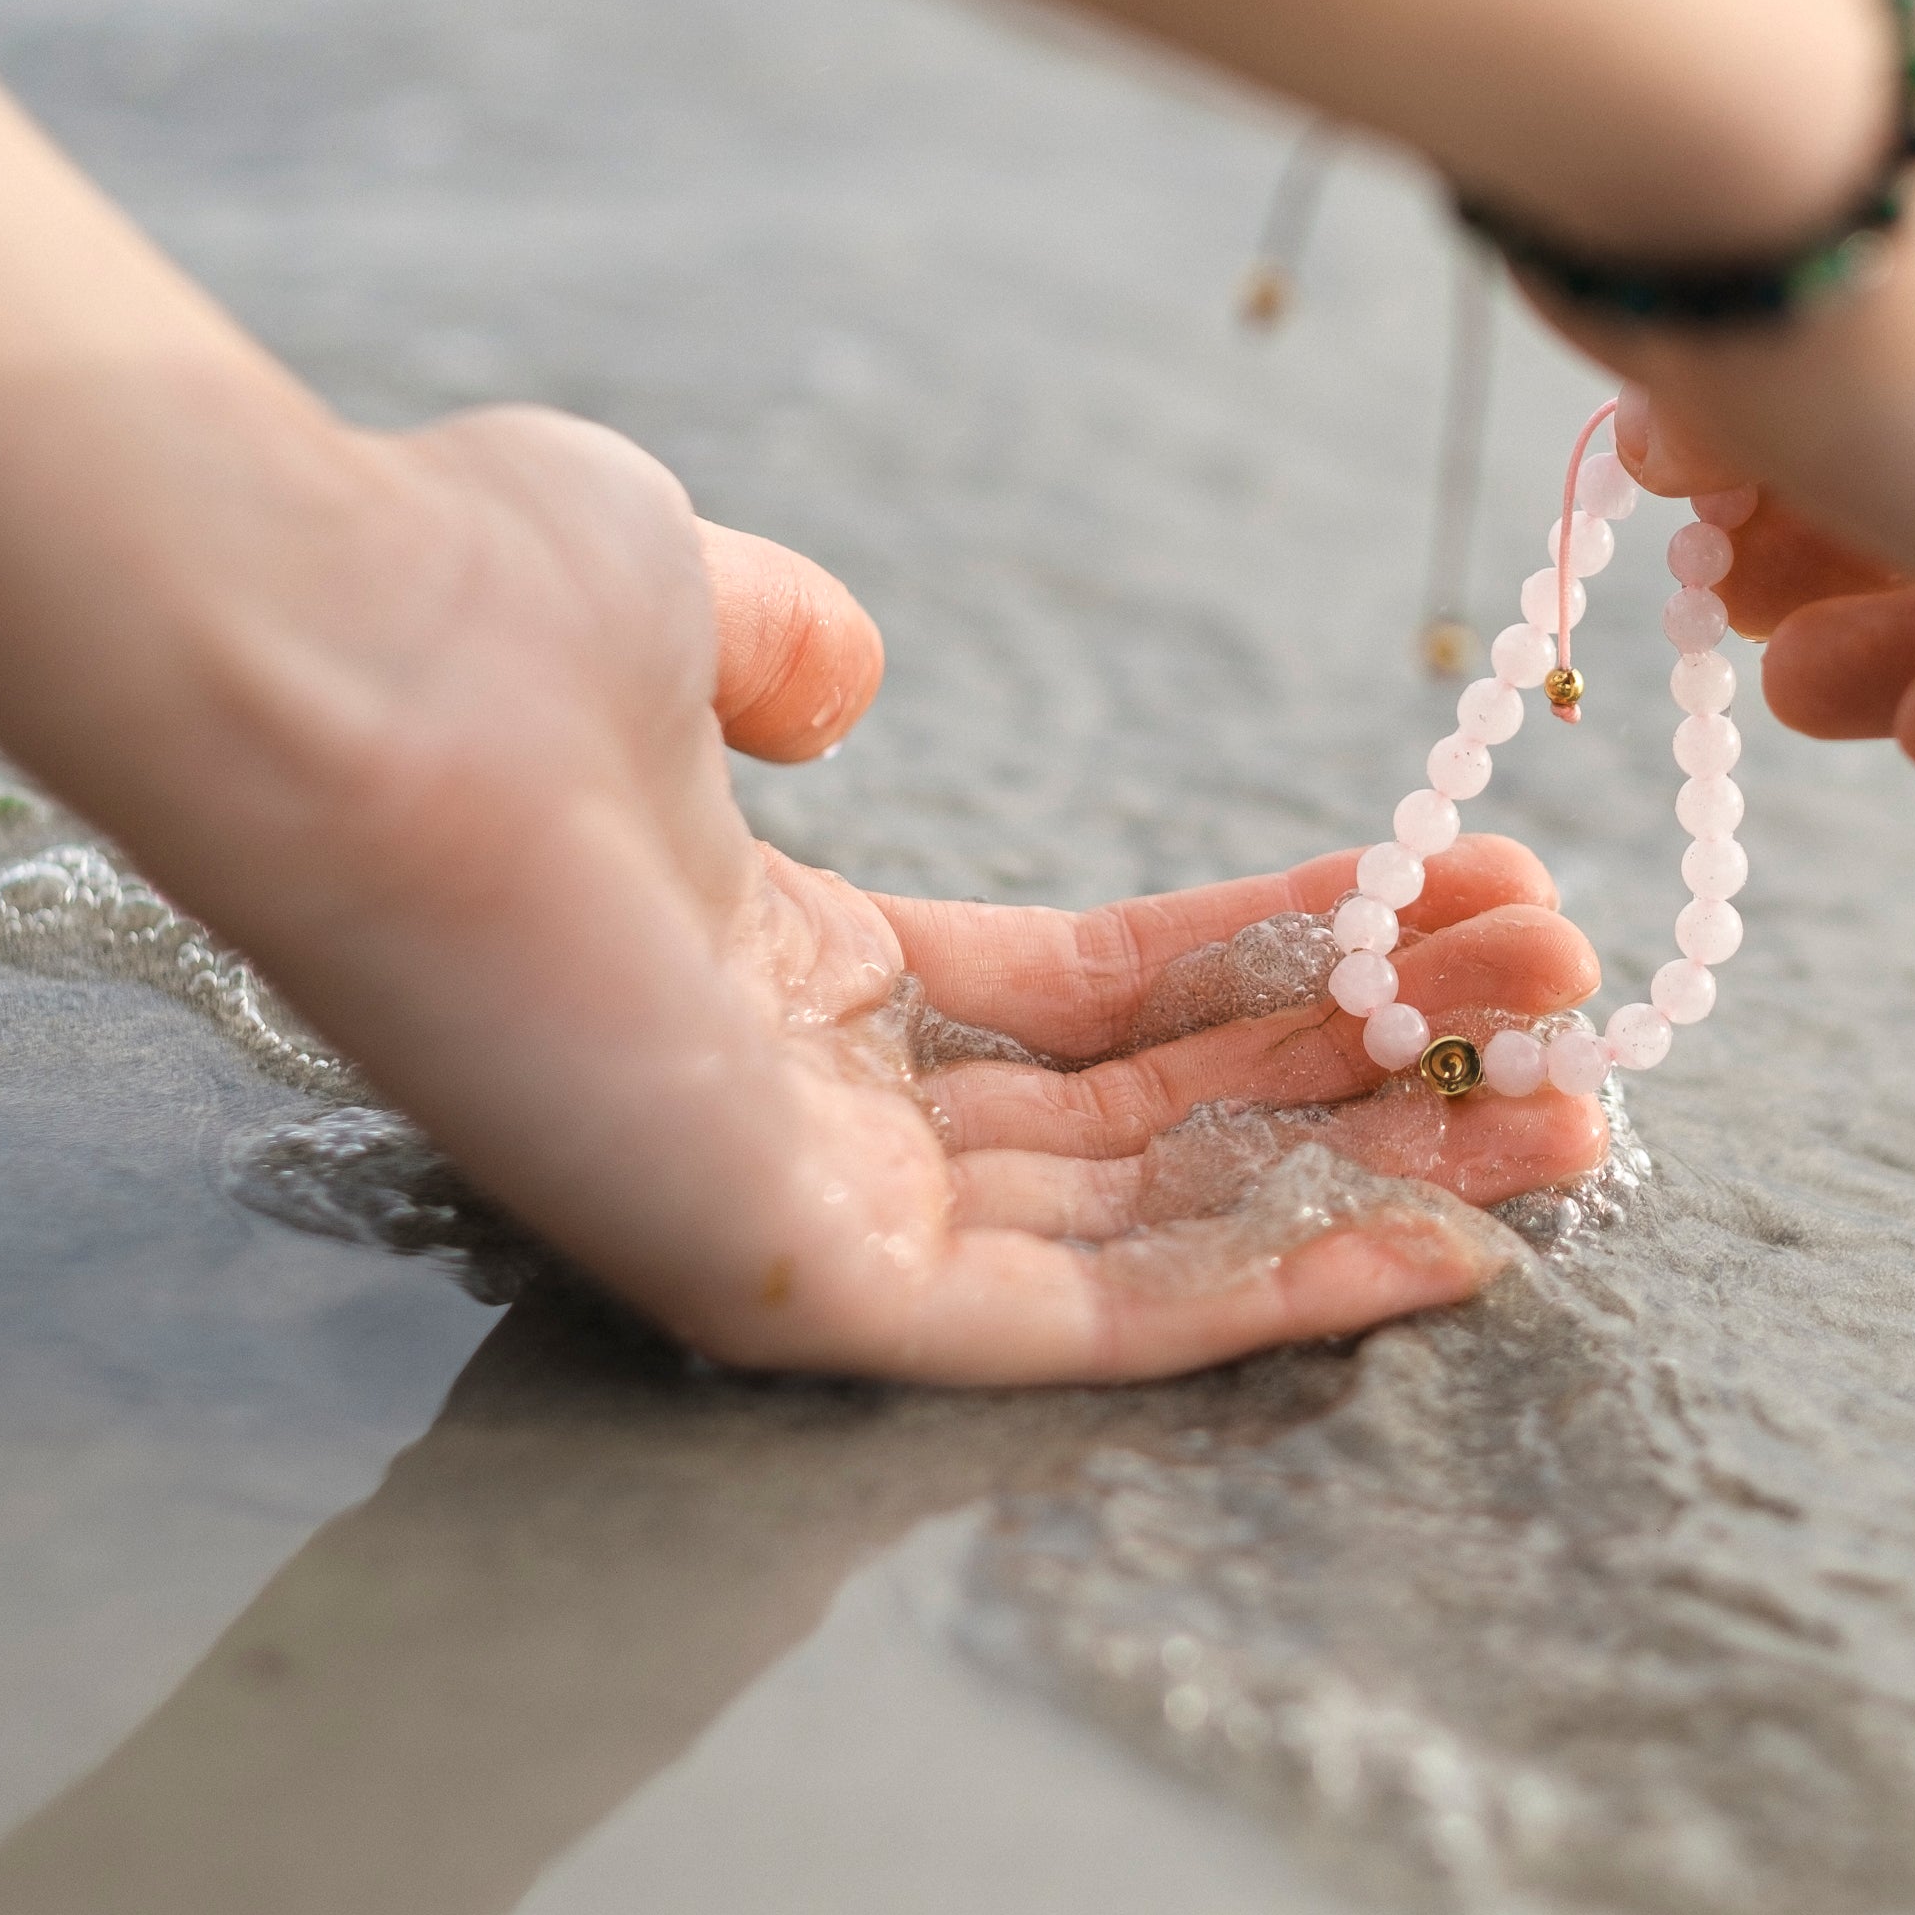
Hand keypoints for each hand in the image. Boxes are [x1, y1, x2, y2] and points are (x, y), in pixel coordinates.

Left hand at [163, 408, 1603, 1383]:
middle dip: (1379, 1074)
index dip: (1292, 961)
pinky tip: (1446, 1244)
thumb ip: (795, 645)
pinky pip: (1077, 1324)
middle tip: (1577, 1023)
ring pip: (1149, 1231)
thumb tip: (855, 682)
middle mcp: (805, 1107)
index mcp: (787, 967)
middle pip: (1153, 1125)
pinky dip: (1269, 1293)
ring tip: (1581, 1121)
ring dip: (1374, 1180)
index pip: (1091, 1000)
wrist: (334, 663)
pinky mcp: (794, 1285)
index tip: (1471, 907)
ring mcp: (801, 1208)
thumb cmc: (473, 605)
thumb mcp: (682, 590)